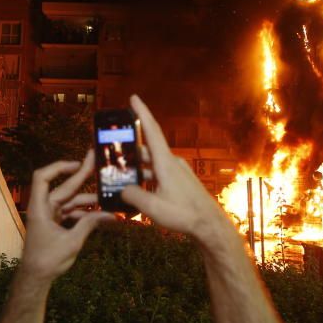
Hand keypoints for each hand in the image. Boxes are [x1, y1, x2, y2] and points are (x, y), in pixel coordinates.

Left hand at [20, 151, 113, 281]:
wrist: (35, 278)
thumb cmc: (48, 260)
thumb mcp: (72, 242)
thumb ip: (89, 224)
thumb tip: (110, 214)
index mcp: (41, 208)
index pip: (42, 177)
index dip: (59, 167)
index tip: (78, 164)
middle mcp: (43, 208)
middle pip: (63, 187)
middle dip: (81, 176)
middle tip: (97, 162)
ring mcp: (49, 215)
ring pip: (69, 201)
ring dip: (87, 199)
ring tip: (107, 196)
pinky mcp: (54, 224)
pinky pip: (70, 212)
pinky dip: (83, 212)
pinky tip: (99, 214)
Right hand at [121, 95, 235, 244]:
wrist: (209, 225)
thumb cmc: (184, 215)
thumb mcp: (152, 207)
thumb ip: (133, 196)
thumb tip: (122, 189)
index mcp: (165, 163)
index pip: (151, 131)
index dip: (141, 113)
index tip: (133, 98)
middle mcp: (171, 163)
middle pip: (147, 150)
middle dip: (129, 148)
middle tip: (113, 148)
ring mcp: (177, 172)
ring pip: (151, 164)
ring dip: (137, 168)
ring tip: (119, 174)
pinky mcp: (180, 182)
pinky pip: (158, 174)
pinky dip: (146, 178)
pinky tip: (137, 191)